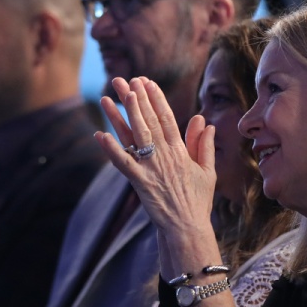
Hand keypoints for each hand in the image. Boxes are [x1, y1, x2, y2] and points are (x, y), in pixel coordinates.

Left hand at [96, 77, 217, 235]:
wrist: (187, 227)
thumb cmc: (198, 200)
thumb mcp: (207, 170)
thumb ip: (203, 145)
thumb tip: (205, 122)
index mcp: (180, 151)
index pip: (167, 118)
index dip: (156, 98)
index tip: (147, 81)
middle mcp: (165, 155)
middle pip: (148, 121)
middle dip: (136, 98)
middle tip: (126, 80)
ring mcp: (151, 168)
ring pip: (135, 136)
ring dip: (122, 115)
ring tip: (110, 97)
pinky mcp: (139, 182)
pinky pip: (123, 163)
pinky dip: (111, 149)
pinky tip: (100, 134)